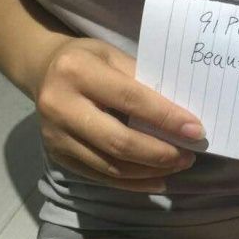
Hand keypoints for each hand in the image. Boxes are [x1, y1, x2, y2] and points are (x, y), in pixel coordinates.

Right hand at [33, 36, 204, 191]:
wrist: (42, 70)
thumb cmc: (87, 60)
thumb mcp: (113, 55)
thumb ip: (142, 82)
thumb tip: (181, 117)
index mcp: (76, 71)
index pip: (131, 100)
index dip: (166, 118)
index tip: (196, 130)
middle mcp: (60, 105)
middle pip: (119, 141)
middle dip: (160, 152)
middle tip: (189, 155)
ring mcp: (55, 135)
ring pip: (111, 165)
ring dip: (150, 170)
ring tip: (177, 165)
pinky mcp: (56, 156)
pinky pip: (101, 176)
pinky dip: (133, 182)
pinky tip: (157, 179)